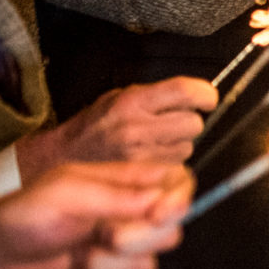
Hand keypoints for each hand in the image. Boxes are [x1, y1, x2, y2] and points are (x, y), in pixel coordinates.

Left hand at [0, 158, 192, 268]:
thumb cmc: (26, 213)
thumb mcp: (67, 193)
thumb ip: (118, 197)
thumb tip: (166, 199)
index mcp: (127, 187)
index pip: (178, 184)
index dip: (181, 199)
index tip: (161, 214)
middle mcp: (130, 220)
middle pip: (171, 232)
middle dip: (140, 240)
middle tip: (106, 237)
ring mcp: (119, 256)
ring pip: (147, 268)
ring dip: (110, 267)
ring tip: (78, 258)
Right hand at [17, 78, 215, 182]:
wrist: (61, 159)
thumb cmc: (93, 127)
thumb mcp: (117, 98)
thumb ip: (154, 95)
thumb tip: (193, 93)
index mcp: (132, 102)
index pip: (184, 91)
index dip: (204, 94)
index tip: (207, 98)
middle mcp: (138, 127)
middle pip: (193, 123)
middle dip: (189, 122)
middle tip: (173, 124)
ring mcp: (140, 155)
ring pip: (187, 147)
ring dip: (179, 144)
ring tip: (154, 143)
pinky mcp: (141, 177)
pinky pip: (174, 167)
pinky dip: (169, 163)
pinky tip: (150, 158)